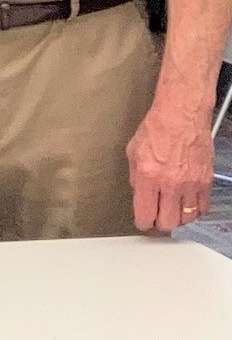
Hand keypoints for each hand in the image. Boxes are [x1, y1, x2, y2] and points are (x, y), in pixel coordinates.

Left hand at [127, 96, 214, 232]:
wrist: (181, 115)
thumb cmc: (157, 128)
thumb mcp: (132, 152)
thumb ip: (135, 177)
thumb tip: (139, 194)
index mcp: (148, 176)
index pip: (146, 214)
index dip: (143, 222)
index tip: (143, 222)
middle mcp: (170, 183)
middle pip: (168, 222)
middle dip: (160, 223)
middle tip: (157, 218)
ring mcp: (190, 183)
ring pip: (187, 218)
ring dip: (178, 218)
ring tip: (172, 211)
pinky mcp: (205, 181)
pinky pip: (202, 207)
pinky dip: (194, 210)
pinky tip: (187, 204)